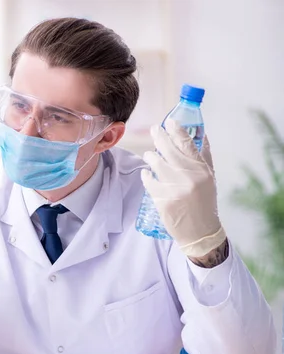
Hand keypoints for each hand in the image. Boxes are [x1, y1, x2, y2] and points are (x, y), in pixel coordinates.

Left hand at [140, 119, 226, 257]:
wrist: (200, 231)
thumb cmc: (204, 202)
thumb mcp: (209, 178)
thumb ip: (204, 156)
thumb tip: (201, 134)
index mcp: (202, 170)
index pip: (187, 143)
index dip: (176, 130)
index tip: (169, 121)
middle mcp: (189, 177)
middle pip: (169, 149)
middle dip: (159, 136)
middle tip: (154, 130)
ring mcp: (175, 189)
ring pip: (156, 163)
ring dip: (150, 156)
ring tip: (150, 155)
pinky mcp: (162, 200)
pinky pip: (148, 180)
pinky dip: (146, 175)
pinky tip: (147, 174)